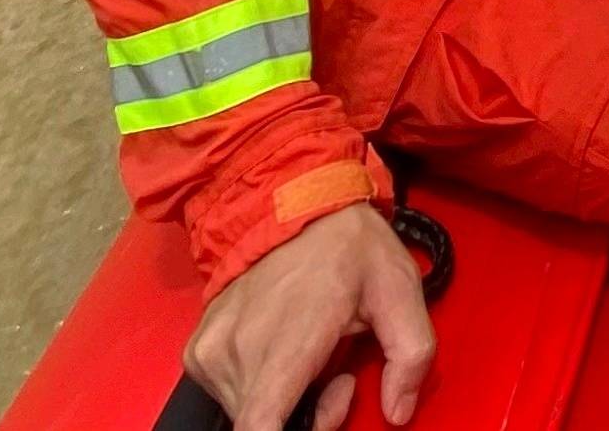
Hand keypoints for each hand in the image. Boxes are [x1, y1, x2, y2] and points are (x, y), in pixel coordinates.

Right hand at [184, 203, 435, 430]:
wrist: (289, 201)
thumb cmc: (348, 248)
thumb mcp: (399, 290)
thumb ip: (411, 355)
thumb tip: (397, 413)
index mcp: (287, 341)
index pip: (258, 428)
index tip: (321, 417)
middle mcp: (238, 352)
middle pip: (266, 427)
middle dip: (309, 417)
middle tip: (339, 376)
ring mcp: (210, 353)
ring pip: (247, 414)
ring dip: (287, 402)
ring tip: (315, 356)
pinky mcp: (197, 353)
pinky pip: (230, 395)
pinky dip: (260, 389)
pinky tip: (285, 353)